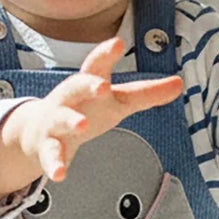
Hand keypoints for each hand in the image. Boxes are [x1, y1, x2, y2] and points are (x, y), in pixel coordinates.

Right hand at [9, 37, 181, 182]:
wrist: (39, 131)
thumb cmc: (85, 109)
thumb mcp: (117, 101)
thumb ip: (146, 93)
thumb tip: (179, 83)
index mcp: (88, 83)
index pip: (96, 64)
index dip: (105, 54)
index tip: (117, 44)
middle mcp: (69, 99)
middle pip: (75, 86)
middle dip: (86, 84)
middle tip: (101, 86)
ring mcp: (55, 121)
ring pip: (60, 119)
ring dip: (70, 121)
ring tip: (81, 126)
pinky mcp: (47, 146)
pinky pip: (50, 154)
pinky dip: (54, 164)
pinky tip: (59, 174)